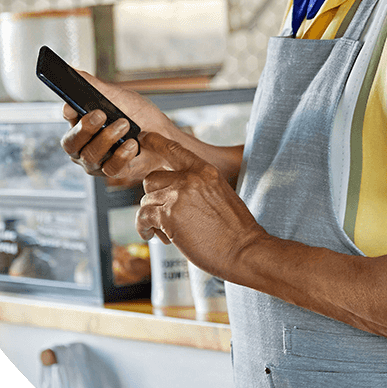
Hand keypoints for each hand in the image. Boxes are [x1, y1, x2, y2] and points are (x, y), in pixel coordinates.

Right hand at [59, 73, 174, 184]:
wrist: (164, 135)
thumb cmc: (139, 115)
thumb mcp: (118, 96)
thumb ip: (94, 86)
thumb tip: (73, 71)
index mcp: (80, 124)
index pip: (67, 118)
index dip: (68, 113)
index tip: (74, 107)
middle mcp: (84, 145)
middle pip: (71, 142)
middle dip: (85, 127)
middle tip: (101, 114)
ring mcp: (97, 161)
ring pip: (90, 155)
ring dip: (107, 138)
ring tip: (124, 125)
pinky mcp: (113, 172)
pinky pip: (111, 168)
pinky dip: (121, 155)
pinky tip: (132, 144)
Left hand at [136, 132, 267, 279]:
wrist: (243, 249)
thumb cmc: (235, 229)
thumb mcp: (221, 194)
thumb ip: (199, 185)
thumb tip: (176, 189)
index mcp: (205, 171)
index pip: (174, 149)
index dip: (156, 142)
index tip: (144, 138)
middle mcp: (190, 179)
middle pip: (152, 179)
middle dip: (153, 197)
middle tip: (163, 215)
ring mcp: (178, 196)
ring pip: (146, 200)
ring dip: (151, 217)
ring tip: (166, 232)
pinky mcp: (168, 216)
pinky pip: (143, 217)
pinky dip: (144, 228)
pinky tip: (153, 236)